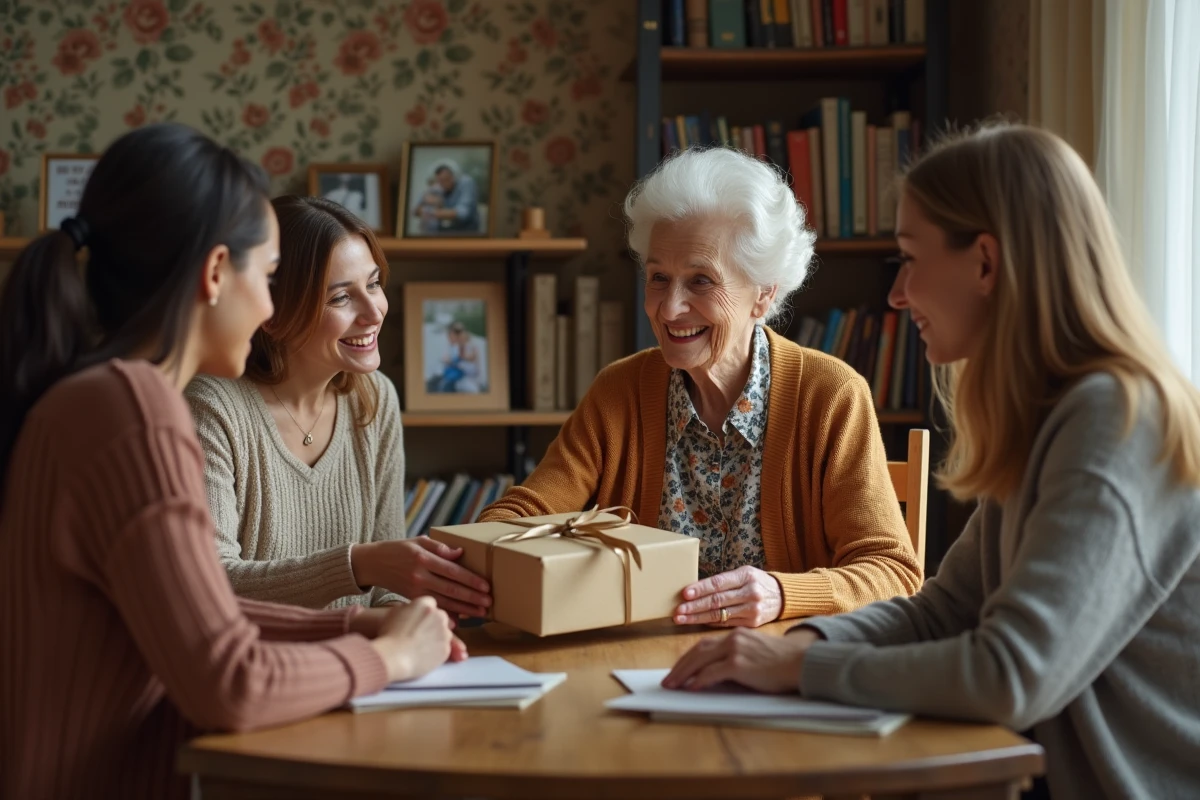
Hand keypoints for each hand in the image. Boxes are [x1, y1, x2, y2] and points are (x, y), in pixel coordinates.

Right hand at [352, 538, 490, 617]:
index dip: (471, 580)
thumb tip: (460, 553)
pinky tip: (461, 619)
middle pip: (451, 589)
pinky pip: (433, 606)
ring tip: (481, 612)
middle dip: (472, 597)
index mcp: (423, 559)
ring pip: (444, 601)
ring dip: (464, 608)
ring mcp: (415, 590)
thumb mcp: (418, 541)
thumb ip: (440, 547)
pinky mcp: (411, 598)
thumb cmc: (399, 549)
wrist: (373, 564)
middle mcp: (419, 576)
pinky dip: (447, 613)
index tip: (486, 586)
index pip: (452, 571)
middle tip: (489, 602)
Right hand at [369, 597, 462, 682]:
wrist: (394, 656)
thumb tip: (412, 611)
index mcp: (425, 604)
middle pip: (440, 617)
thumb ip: (408, 608)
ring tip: (420, 646)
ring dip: (436, 637)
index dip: (423, 613)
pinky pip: (444, 648)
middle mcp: (439, 615)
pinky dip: (437, 651)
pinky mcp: (446, 649)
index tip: (418, 620)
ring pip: (444, 633)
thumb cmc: (390, 634)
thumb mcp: (394, 612)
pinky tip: (424, 655)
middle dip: (433, 623)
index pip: (430, 603)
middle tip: (419, 633)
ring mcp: (445, 632)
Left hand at [662, 627, 820, 692]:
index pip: (704, 645)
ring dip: (684, 673)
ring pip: (700, 660)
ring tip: (674, 685)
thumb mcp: (754, 652)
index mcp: (735, 635)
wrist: (799, 661)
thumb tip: (713, 674)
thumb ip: (735, 657)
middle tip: (669, 680)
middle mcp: (732, 638)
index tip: (678, 669)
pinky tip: (692, 687)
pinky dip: (699, 680)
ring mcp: (735, 650)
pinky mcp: (739, 664)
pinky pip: (712, 672)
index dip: (688, 658)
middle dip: (680, 666)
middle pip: (697, 651)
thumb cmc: (780, 662)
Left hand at [673, 565, 782, 627]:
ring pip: (719, 614)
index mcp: (746, 576)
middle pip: (717, 600)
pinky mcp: (753, 623)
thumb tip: (695, 589)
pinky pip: (726, 623)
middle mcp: (750, 592)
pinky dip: (710, 623)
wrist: (783, 596)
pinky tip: (698, 622)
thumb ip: (724, 581)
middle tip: (678, 610)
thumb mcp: (744, 574)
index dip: (700, 589)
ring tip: (682, 619)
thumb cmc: (757, 582)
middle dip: (694, 606)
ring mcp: (752, 610)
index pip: (718, 583)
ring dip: (697, 617)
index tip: (684, 594)